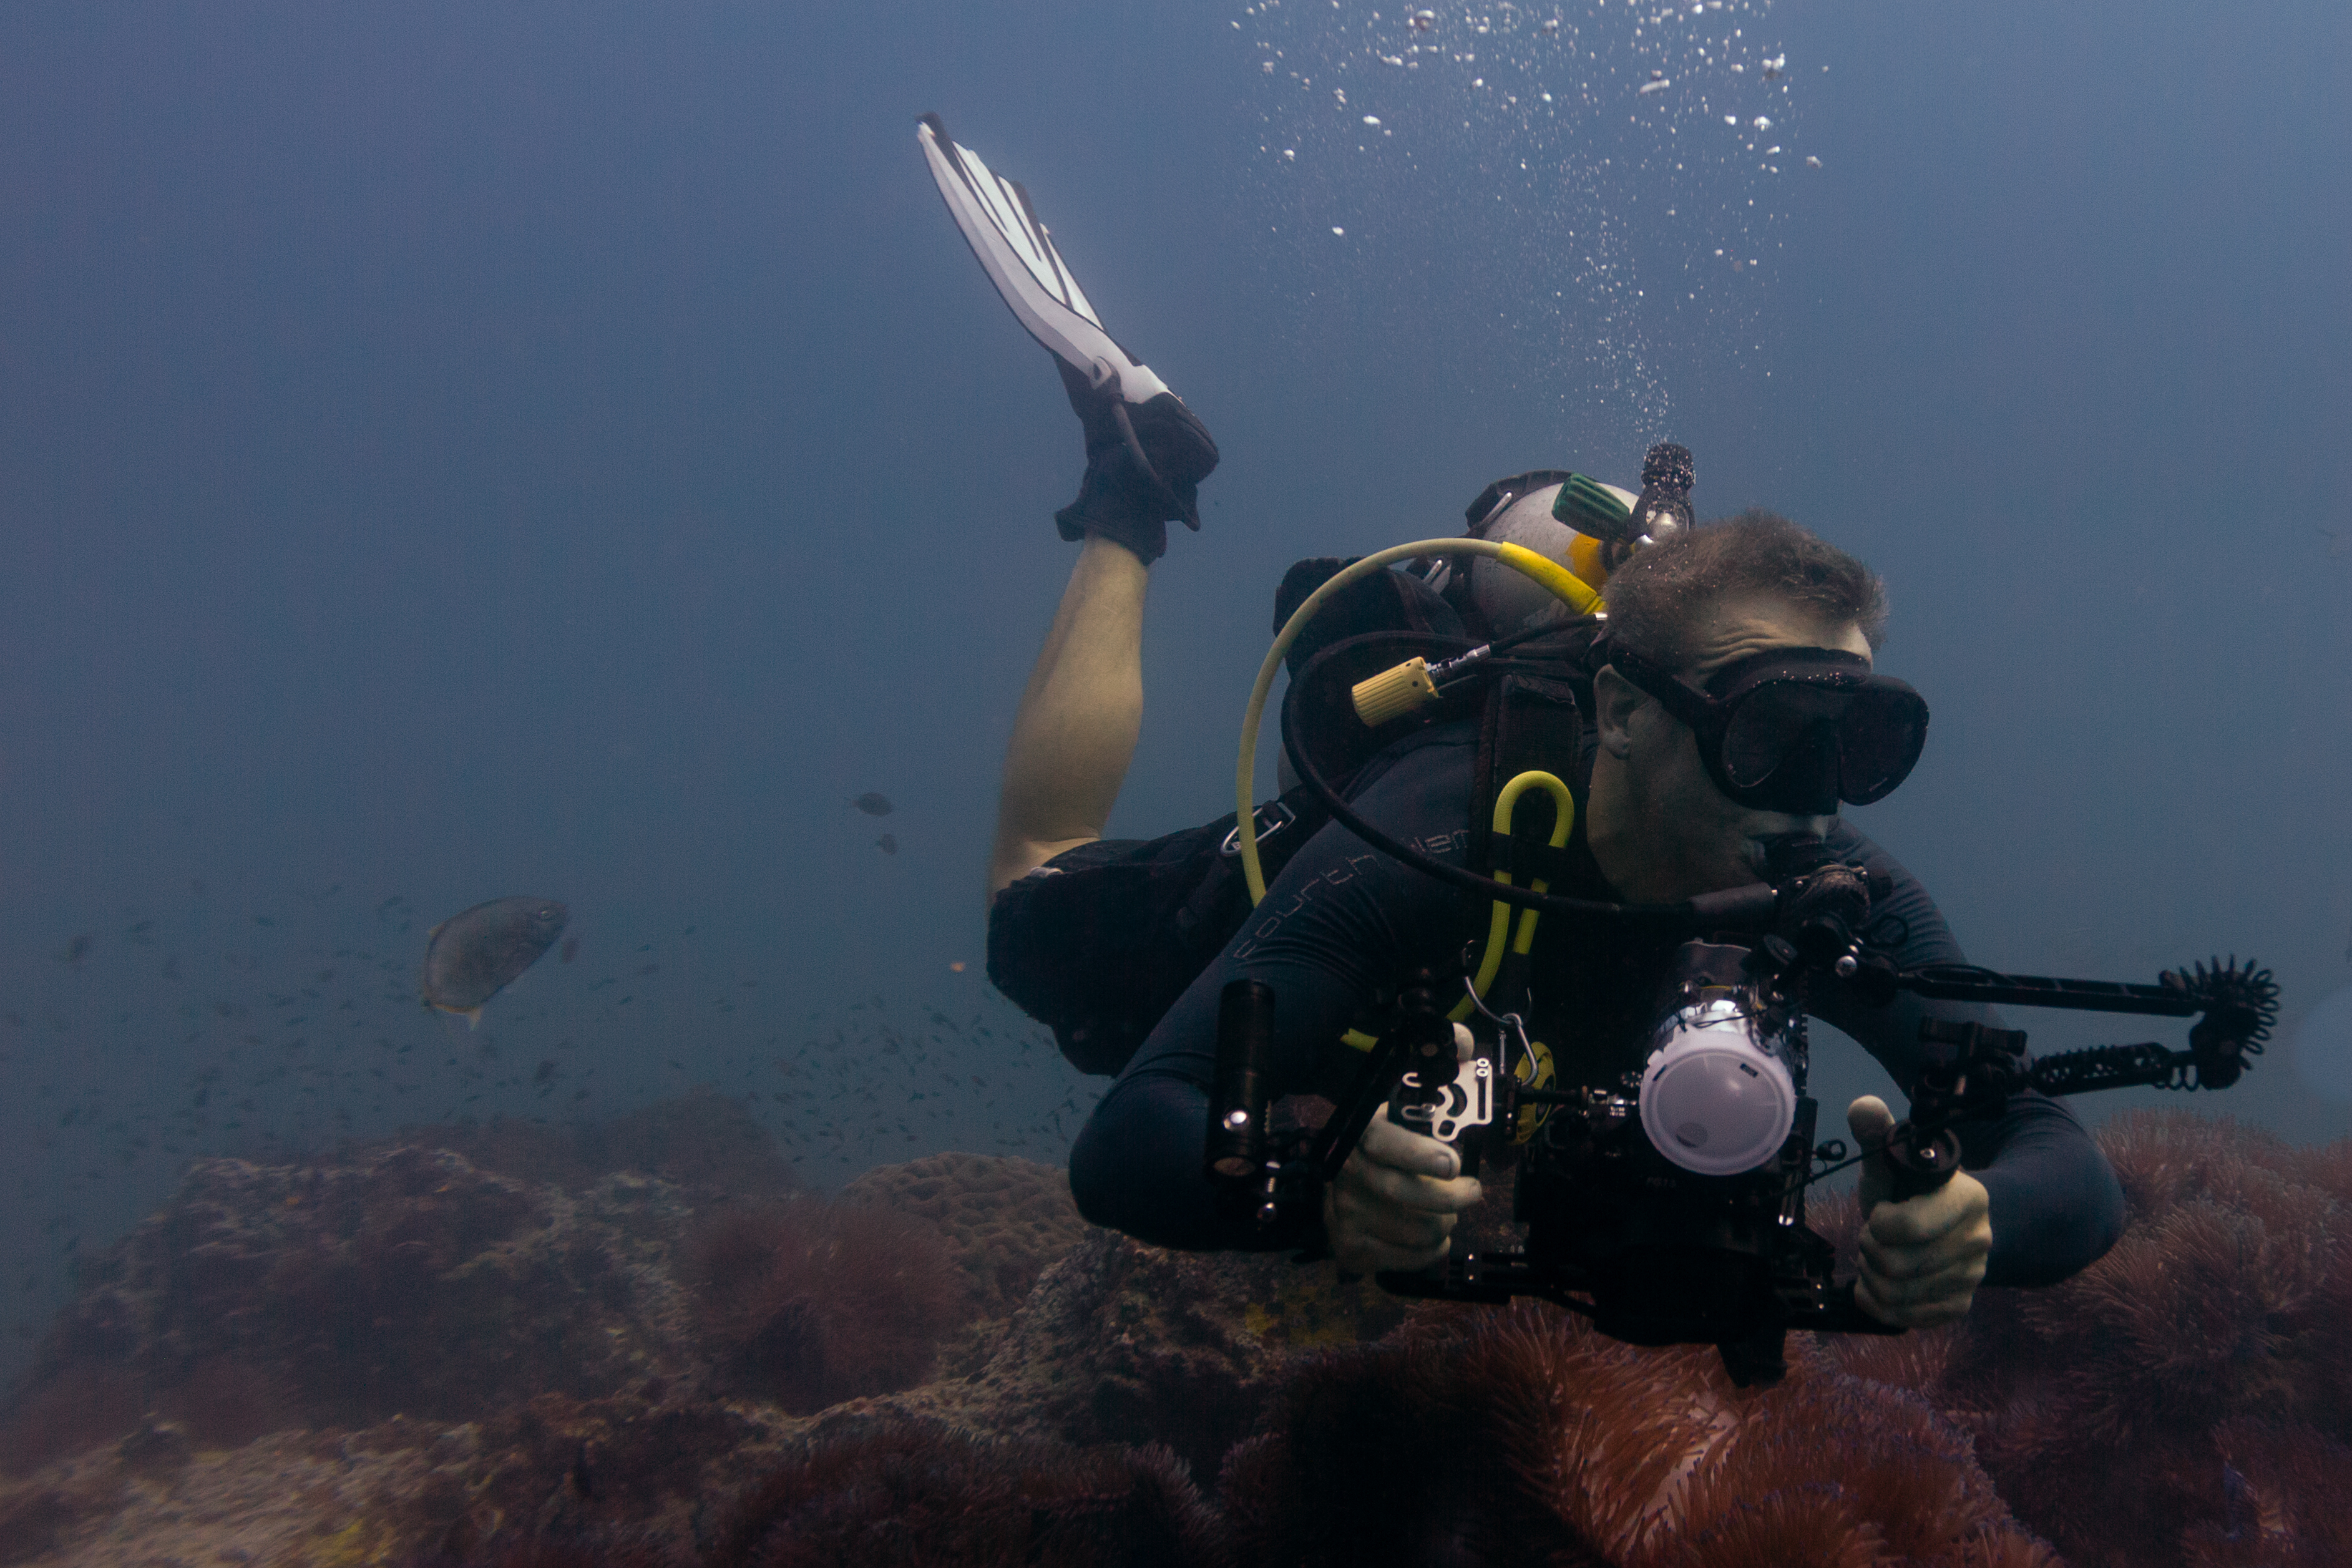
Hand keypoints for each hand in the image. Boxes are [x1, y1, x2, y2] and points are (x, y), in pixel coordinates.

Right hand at [1324, 1026, 1483, 1276]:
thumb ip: (1437, 1063)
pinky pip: (1407, 1258)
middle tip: (1471, 1191)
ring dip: (1442, 1223)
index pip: (1381, 1142)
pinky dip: (1429, 1250)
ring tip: (1444, 1211)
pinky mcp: (1350, 1247)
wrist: (1338, 1185)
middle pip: (1401, 1193)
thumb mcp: (1404, 1097)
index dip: (1417, 1154)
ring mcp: (1343, 1213)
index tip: (1452, 1162)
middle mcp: (1345, 1173)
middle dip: (1449, 1197)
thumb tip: (1459, 1040)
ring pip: (1413, 1229)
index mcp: (1359, 1131)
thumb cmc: (1387, 1141)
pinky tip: (1430, 1233)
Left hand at [1847, 1095, 1991, 1327]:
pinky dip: (1880, 1303)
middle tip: (1875, 1236)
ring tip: (1879, 1256)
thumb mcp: (1894, 1161)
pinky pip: (1904, 1318)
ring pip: (1895, 1295)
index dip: (1878, 1223)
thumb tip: (1863, 1106)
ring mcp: (1972, 1277)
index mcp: (1969, 1198)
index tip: (1881, 1211)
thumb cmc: (1913, 1190)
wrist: (1948, 1225)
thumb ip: (1877, 1133)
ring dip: (1872, 1276)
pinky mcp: (1959, 1305)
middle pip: (1895, 1265)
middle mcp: (1979, 1240)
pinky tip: (1882, 1283)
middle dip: (1870, 1250)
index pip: (1905, 1227)